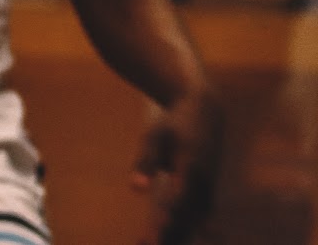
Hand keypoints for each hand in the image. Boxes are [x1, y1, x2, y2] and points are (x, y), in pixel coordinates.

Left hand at [132, 84, 221, 244]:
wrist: (206, 113)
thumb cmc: (174, 124)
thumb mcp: (155, 136)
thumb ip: (145, 162)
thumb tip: (136, 190)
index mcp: (192, 167)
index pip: (179, 200)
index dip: (166, 221)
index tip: (152, 239)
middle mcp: (205, 185)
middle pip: (185, 219)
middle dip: (165, 237)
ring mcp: (208, 194)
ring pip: (190, 225)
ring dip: (171, 238)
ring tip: (141, 244)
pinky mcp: (207, 199)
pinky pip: (193, 222)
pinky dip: (177, 233)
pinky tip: (149, 240)